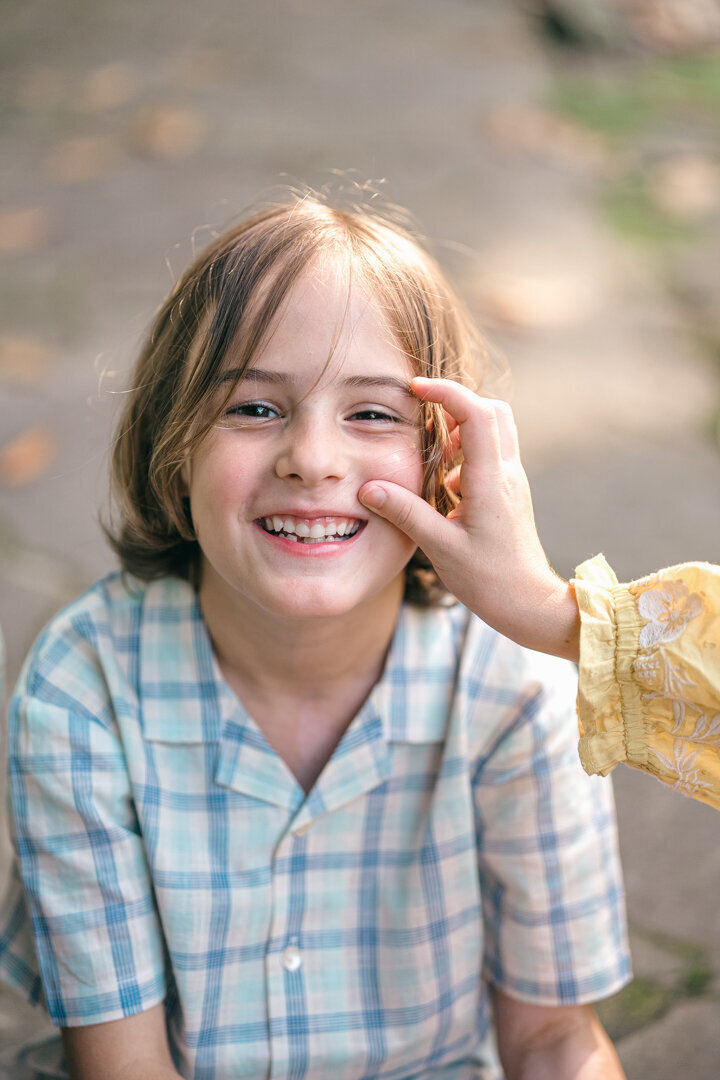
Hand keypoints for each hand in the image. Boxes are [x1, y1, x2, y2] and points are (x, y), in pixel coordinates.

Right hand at [358, 378, 579, 659]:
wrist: (529, 604)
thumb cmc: (490, 581)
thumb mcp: (441, 548)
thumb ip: (406, 514)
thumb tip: (369, 489)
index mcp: (492, 480)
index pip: (476, 414)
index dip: (447, 392)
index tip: (416, 389)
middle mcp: (508, 473)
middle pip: (492, 411)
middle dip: (457, 405)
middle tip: (425, 421)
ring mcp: (512, 482)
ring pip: (495, 431)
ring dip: (462, 431)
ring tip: (435, 461)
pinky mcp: (510, 493)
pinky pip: (492, 455)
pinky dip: (467, 455)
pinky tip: (447, 488)